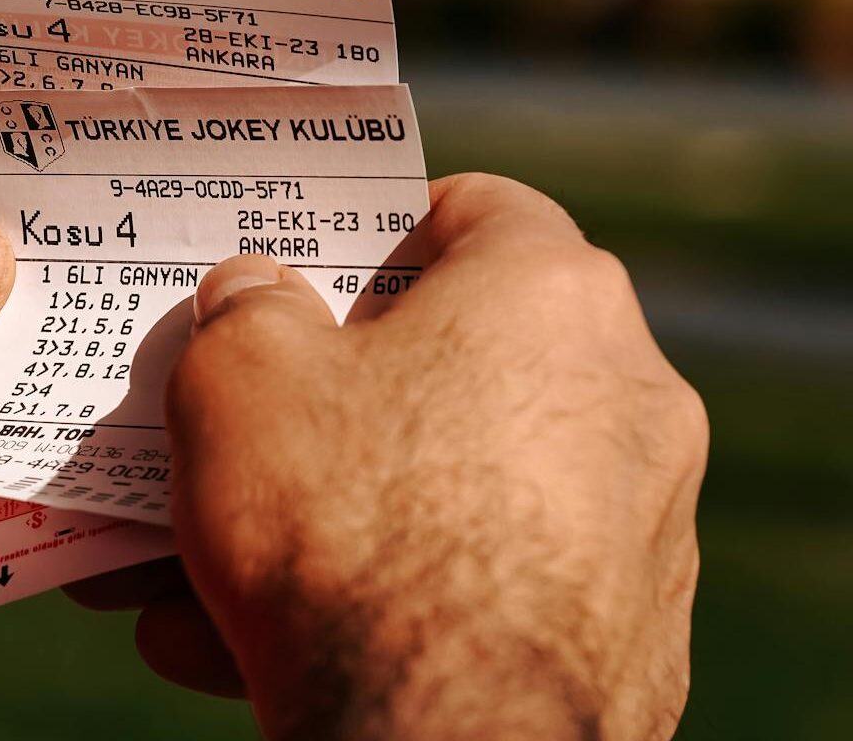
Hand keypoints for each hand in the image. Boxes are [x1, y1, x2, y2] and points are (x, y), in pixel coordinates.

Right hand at [73, 173, 705, 740]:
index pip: (476, 207)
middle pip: (458, 367)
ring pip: (458, 493)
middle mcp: (628, 397)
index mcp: (549, 296)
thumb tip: (258, 298)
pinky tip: (265, 645)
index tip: (314, 276)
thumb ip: (247, 311)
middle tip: (249, 432)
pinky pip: (489, 590)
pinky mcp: (633, 639)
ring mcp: (643, 526)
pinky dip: (395, 602)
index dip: (379, 232)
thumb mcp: (240, 378)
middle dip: (335, 403)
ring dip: (342, 518)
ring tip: (209, 571)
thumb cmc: (345, 527)